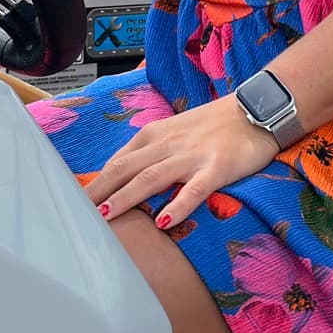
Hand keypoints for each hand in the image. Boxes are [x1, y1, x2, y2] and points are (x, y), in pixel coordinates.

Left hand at [83, 97, 276, 233]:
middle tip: (75, 213)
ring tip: (104, 217)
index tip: (75, 201)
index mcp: (154, 135)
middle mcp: (167, 144)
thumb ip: (150, 152)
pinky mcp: (217, 167)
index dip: (96, 182)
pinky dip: (177, 206)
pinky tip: (163, 223)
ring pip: (151, 178)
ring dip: (125, 198)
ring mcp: (191, 156)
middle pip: (125, 169)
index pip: (117, 161)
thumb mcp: (175, 133)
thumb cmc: (215, 125)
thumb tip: (122, 175)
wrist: (257, 109)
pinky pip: (194, 190)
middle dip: (98, 191)